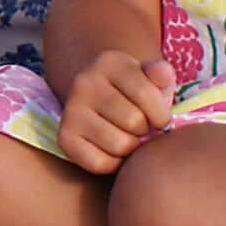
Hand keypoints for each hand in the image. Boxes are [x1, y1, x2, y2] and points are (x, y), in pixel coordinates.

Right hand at [57, 52, 175, 174]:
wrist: (100, 102)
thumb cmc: (135, 94)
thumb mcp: (151, 79)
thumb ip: (162, 74)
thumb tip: (162, 71)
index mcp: (108, 62)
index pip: (146, 94)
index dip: (162, 115)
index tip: (161, 119)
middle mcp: (84, 82)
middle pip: (133, 121)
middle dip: (145, 130)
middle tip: (140, 127)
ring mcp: (70, 110)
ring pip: (119, 145)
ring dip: (131, 147)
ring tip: (128, 136)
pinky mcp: (64, 137)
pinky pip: (100, 163)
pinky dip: (113, 163)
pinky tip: (113, 149)